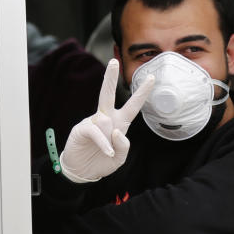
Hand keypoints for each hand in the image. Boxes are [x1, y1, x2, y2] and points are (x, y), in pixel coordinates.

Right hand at [58, 59, 154, 183]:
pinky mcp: (81, 129)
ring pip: (104, 119)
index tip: (151, 78)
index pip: (132, 106)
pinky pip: (95, 131)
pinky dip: (103, 143)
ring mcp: (92, 122)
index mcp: (119, 123)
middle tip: (113, 61)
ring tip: (107, 152)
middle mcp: (105, 118)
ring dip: (109, 139)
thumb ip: (124, 146)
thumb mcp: (119, 159)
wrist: (82, 172)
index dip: (142, 93)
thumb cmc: (101, 162)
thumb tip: (118, 131)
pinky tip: (107, 152)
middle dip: (110, 77)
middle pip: (108, 94)